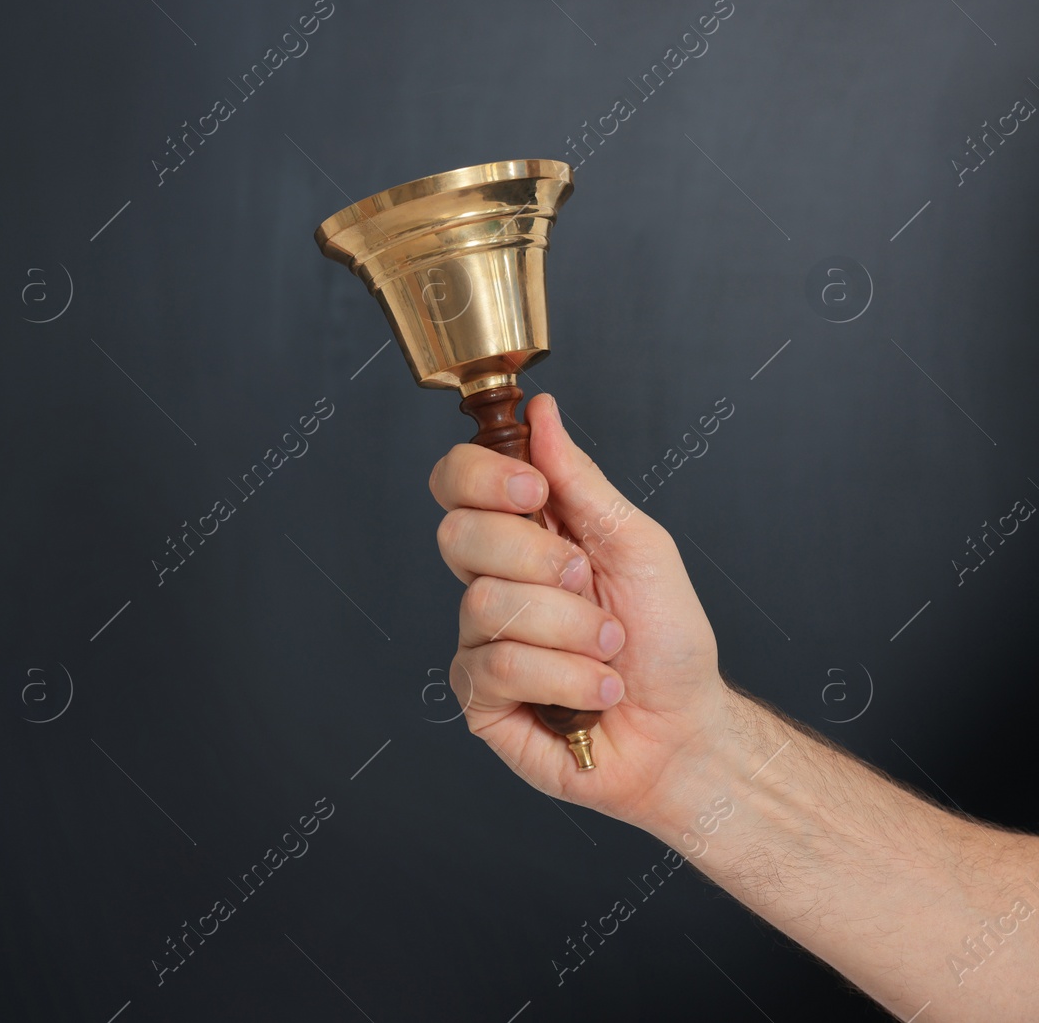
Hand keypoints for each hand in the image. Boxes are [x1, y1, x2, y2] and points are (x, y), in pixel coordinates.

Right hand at [429, 393, 728, 827]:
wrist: (685, 730)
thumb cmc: (667, 641)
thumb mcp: (637, 545)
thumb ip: (581, 481)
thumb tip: (542, 412)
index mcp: (523, 534)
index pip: (456, 482)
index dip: (482, 478)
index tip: (535, 491)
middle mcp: (491, 581)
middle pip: (458, 534)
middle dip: (540, 559)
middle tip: (589, 583)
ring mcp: (479, 640)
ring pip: (489, 604)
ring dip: (574, 630)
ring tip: (609, 650)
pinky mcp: (479, 698)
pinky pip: (499, 667)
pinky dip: (568, 679)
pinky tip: (598, 691)